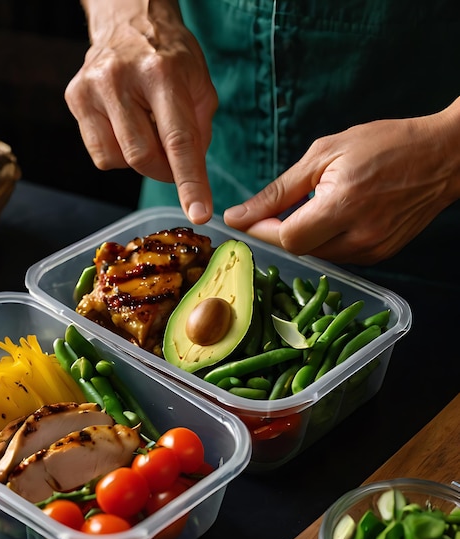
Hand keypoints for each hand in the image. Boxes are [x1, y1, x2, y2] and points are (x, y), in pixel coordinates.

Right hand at [65, 1, 217, 223]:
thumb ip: (200, 130)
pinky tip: (126, 129)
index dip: (189, 182)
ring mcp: (93, 88)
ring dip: (140, 161)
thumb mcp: (199, 83)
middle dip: (164, 171)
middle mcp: (122, 78)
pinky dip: (118, 153)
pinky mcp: (75, 98)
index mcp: (162, 73)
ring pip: (118, 160)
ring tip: (146, 131)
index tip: (199, 213)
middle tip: (173, 161)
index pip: (178, 140)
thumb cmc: (168, 56)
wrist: (128, 20)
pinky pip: (100, 153)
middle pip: (142, 157)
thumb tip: (190, 175)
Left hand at [223, 109, 459, 264]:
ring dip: (302, 235)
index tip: (244, 219)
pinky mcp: (379, 256)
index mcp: (344, 205)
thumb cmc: (383, 144)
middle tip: (275, 209)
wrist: (443, 156)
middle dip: (278, 231)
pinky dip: (324, 239)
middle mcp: (360, 236)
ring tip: (313, 205)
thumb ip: (278, 191)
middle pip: (298, 250)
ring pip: (315, 254)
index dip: (260, 230)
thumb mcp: (324, 154)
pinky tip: (333, 216)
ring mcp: (372, 251)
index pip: (286, 237)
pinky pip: (336, 254)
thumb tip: (237, 216)